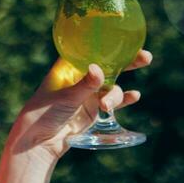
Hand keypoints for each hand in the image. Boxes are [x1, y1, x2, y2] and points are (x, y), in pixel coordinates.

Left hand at [7, 50, 151, 160]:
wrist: (38, 142)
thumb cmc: (42, 113)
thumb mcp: (64, 98)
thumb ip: (84, 85)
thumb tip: (98, 69)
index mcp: (68, 67)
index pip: (92, 50)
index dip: (110, 44)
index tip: (126, 40)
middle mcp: (81, 77)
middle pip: (108, 65)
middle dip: (127, 62)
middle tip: (145, 57)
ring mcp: (88, 94)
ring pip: (111, 87)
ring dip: (115, 94)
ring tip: (107, 106)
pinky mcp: (93, 110)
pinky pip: (113, 101)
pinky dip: (124, 99)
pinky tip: (134, 96)